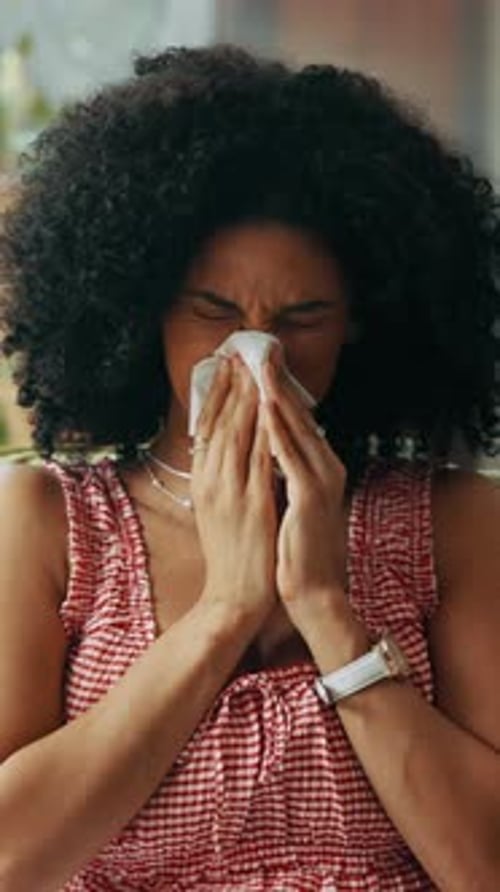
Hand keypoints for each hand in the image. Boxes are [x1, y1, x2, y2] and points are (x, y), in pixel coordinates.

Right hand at [191, 354, 277, 630]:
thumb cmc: (231, 556)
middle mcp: (211, 482)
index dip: (218, 395)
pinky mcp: (252, 504)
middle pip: (220, 423)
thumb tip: (228, 451)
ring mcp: (230, 492)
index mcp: (203, 483)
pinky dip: (262, 429)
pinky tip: (269, 407)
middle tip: (239, 352)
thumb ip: (221, 479)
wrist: (234, 597)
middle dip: (231, 386)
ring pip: (237, 434)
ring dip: (246, 397)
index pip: (208, 428)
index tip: (226, 366)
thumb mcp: (218, 511)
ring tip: (253, 367)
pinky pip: (258, 457)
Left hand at [261, 355, 349, 630]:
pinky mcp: (310, 497)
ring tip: (258, 368)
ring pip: (295, 430)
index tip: (257, 364)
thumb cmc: (294, 549)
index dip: (276, 391)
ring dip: (275, 397)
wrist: (312, 592)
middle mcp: (325, 468)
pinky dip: (276, 432)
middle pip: (298, 416)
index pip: (295, 421)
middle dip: (275, 383)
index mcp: (319, 468)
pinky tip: (264, 411)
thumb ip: (281, 472)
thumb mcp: (288, 502)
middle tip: (257, 351)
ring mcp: (320, 481)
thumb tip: (263, 445)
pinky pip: (290, 457)